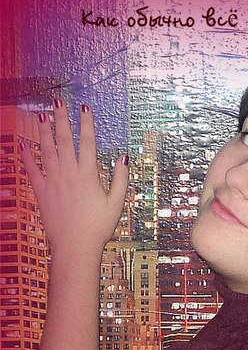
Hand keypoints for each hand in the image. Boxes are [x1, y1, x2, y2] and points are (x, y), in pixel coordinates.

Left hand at [20, 100, 128, 254]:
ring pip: (46, 150)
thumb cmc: (98, 228)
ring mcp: (53, 182)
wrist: (75, 246)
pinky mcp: (42, 193)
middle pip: (64, 140)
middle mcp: (69, 174)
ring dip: (43, 132)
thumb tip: (124, 157)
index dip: (86, 123)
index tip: (85, 108)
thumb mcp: (116, 203)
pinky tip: (22, 145)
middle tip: (58, 102)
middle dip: (62, 119)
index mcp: (88, 175)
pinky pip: (32, 171)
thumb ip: (121, 179)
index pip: (88, 142)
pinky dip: (26, 157)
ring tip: (41, 116)